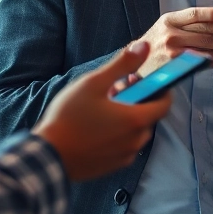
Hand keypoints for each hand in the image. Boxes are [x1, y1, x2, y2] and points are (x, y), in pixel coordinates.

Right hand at [33, 41, 171, 181]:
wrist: (47, 156)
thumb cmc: (69, 117)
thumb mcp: (94, 83)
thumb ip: (123, 64)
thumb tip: (144, 46)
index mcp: (136, 120)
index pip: (165, 103)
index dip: (159, 89)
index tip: (142, 80)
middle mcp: (136, 140)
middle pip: (149, 116)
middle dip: (138, 100)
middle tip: (115, 89)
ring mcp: (125, 156)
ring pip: (136, 131)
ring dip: (127, 118)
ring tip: (103, 108)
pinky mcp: (113, 167)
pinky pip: (124, 146)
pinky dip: (119, 134)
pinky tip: (97, 127)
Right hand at [132, 7, 212, 76]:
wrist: (134, 65)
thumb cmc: (156, 43)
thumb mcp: (166, 27)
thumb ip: (188, 23)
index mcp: (169, 20)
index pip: (194, 14)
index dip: (212, 13)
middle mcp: (169, 34)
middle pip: (204, 31)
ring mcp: (172, 52)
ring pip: (205, 48)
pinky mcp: (176, 67)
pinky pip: (200, 62)